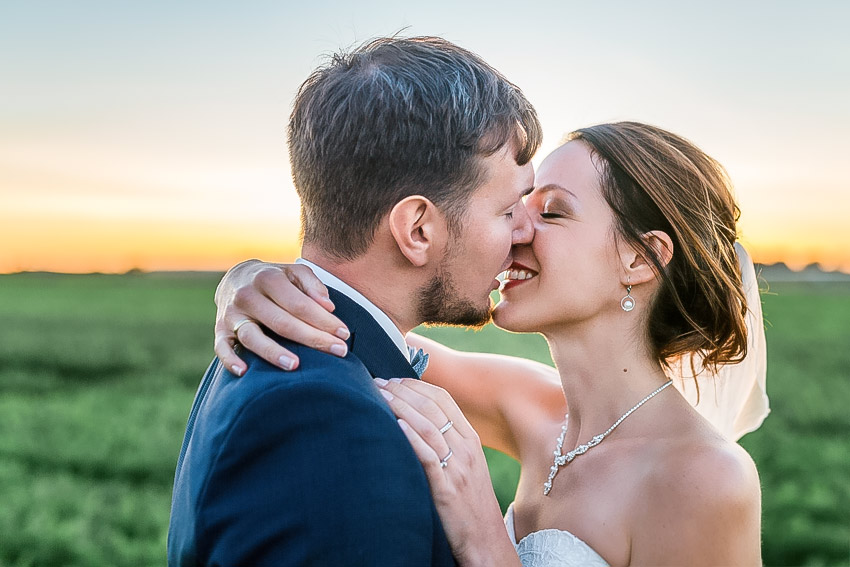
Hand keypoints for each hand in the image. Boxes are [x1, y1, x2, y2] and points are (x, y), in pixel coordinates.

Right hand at [214, 260, 350, 375]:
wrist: (236, 278)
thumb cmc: (275, 279)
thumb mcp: (294, 272)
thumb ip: (312, 284)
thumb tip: (328, 307)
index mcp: (268, 278)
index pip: (300, 304)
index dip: (324, 321)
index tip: (344, 335)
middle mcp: (247, 295)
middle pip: (282, 322)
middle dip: (312, 338)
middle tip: (338, 352)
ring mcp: (231, 314)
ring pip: (252, 336)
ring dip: (273, 352)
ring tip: (295, 365)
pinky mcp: (219, 329)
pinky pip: (222, 347)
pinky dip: (230, 360)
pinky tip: (244, 372)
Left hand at [374, 378, 521, 566]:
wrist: (485, 540)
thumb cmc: (470, 503)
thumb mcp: (466, 465)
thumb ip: (448, 442)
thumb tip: (418, 421)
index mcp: (470, 438)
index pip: (443, 399)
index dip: (417, 385)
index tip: (394, 379)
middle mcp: (465, 448)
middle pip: (432, 407)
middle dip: (402, 391)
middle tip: (378, 382)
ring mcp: (457, 467)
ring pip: (427, 426)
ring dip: (400, 406)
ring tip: (378, 395)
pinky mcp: (446, 488)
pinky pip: (428, 456)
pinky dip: (411, 437)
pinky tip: (395, 425)